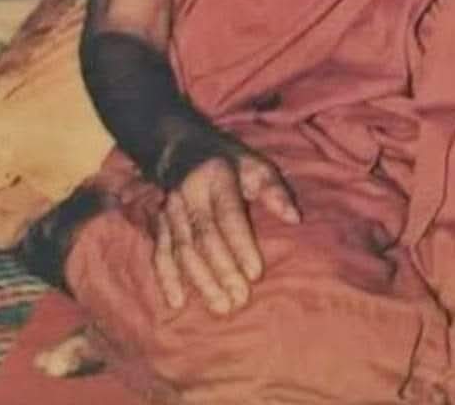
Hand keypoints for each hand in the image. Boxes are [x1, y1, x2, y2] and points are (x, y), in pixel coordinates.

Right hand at [153, 151, 298, 315]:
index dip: (240, 244)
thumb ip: (274, 189)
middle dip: (222, 271)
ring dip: (200, 281)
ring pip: (183, 250)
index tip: (255, 274)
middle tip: (239, 300)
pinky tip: (178, 302)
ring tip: (220, 307)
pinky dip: (167, 278)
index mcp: (216, 177)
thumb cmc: (229, 162)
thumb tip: (295, 218)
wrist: (182, 148)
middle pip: (204, 237)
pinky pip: (161, 253)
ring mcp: (170, 210)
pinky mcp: (160, 224)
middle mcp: (189, 194)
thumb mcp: (255, 164)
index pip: (228, 214)